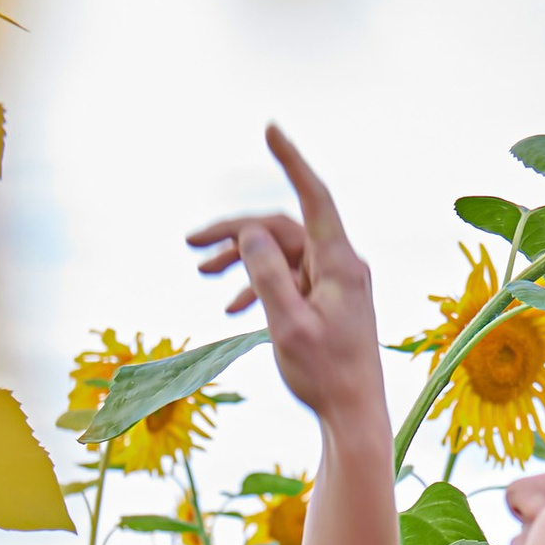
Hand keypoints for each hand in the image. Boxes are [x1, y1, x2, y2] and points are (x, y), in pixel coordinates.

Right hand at [187, 125, 386, 434]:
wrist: (353, 415)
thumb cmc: (325, 376)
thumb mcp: (286, 326)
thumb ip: (267, 275)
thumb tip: (251, 233)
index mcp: (339, 264)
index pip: (314, 197)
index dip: (291, 161)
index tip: (271, 129)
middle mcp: (341, 266)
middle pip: (283, 229)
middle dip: (236, 233)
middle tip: (191, 244)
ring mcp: (336, 283)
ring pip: (282, 254)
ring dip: (243, 259)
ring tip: (202, 273)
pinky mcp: (328, 302)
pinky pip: (290, 278)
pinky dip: (259, 284)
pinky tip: (231, 306)